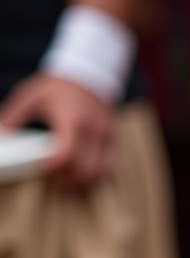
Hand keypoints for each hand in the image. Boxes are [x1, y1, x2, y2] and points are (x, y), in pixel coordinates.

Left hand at [0, 73, 114, 187]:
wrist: (88, 76)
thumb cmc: (56, 88)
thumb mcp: (30, 96)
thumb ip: (13, 116)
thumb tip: (1, 135)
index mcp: (71, 119)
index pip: (67, 152)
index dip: (54, 166)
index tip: (42, 167)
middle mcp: (92, 130)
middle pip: (83, 169)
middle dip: (66, 179)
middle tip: (51, 177)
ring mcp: (105, 137)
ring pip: (98, 173)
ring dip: (81, 181)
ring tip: (65, 177)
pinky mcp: (111, 142)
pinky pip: (107, 168)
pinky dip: (94, 176)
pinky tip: (80, 172)